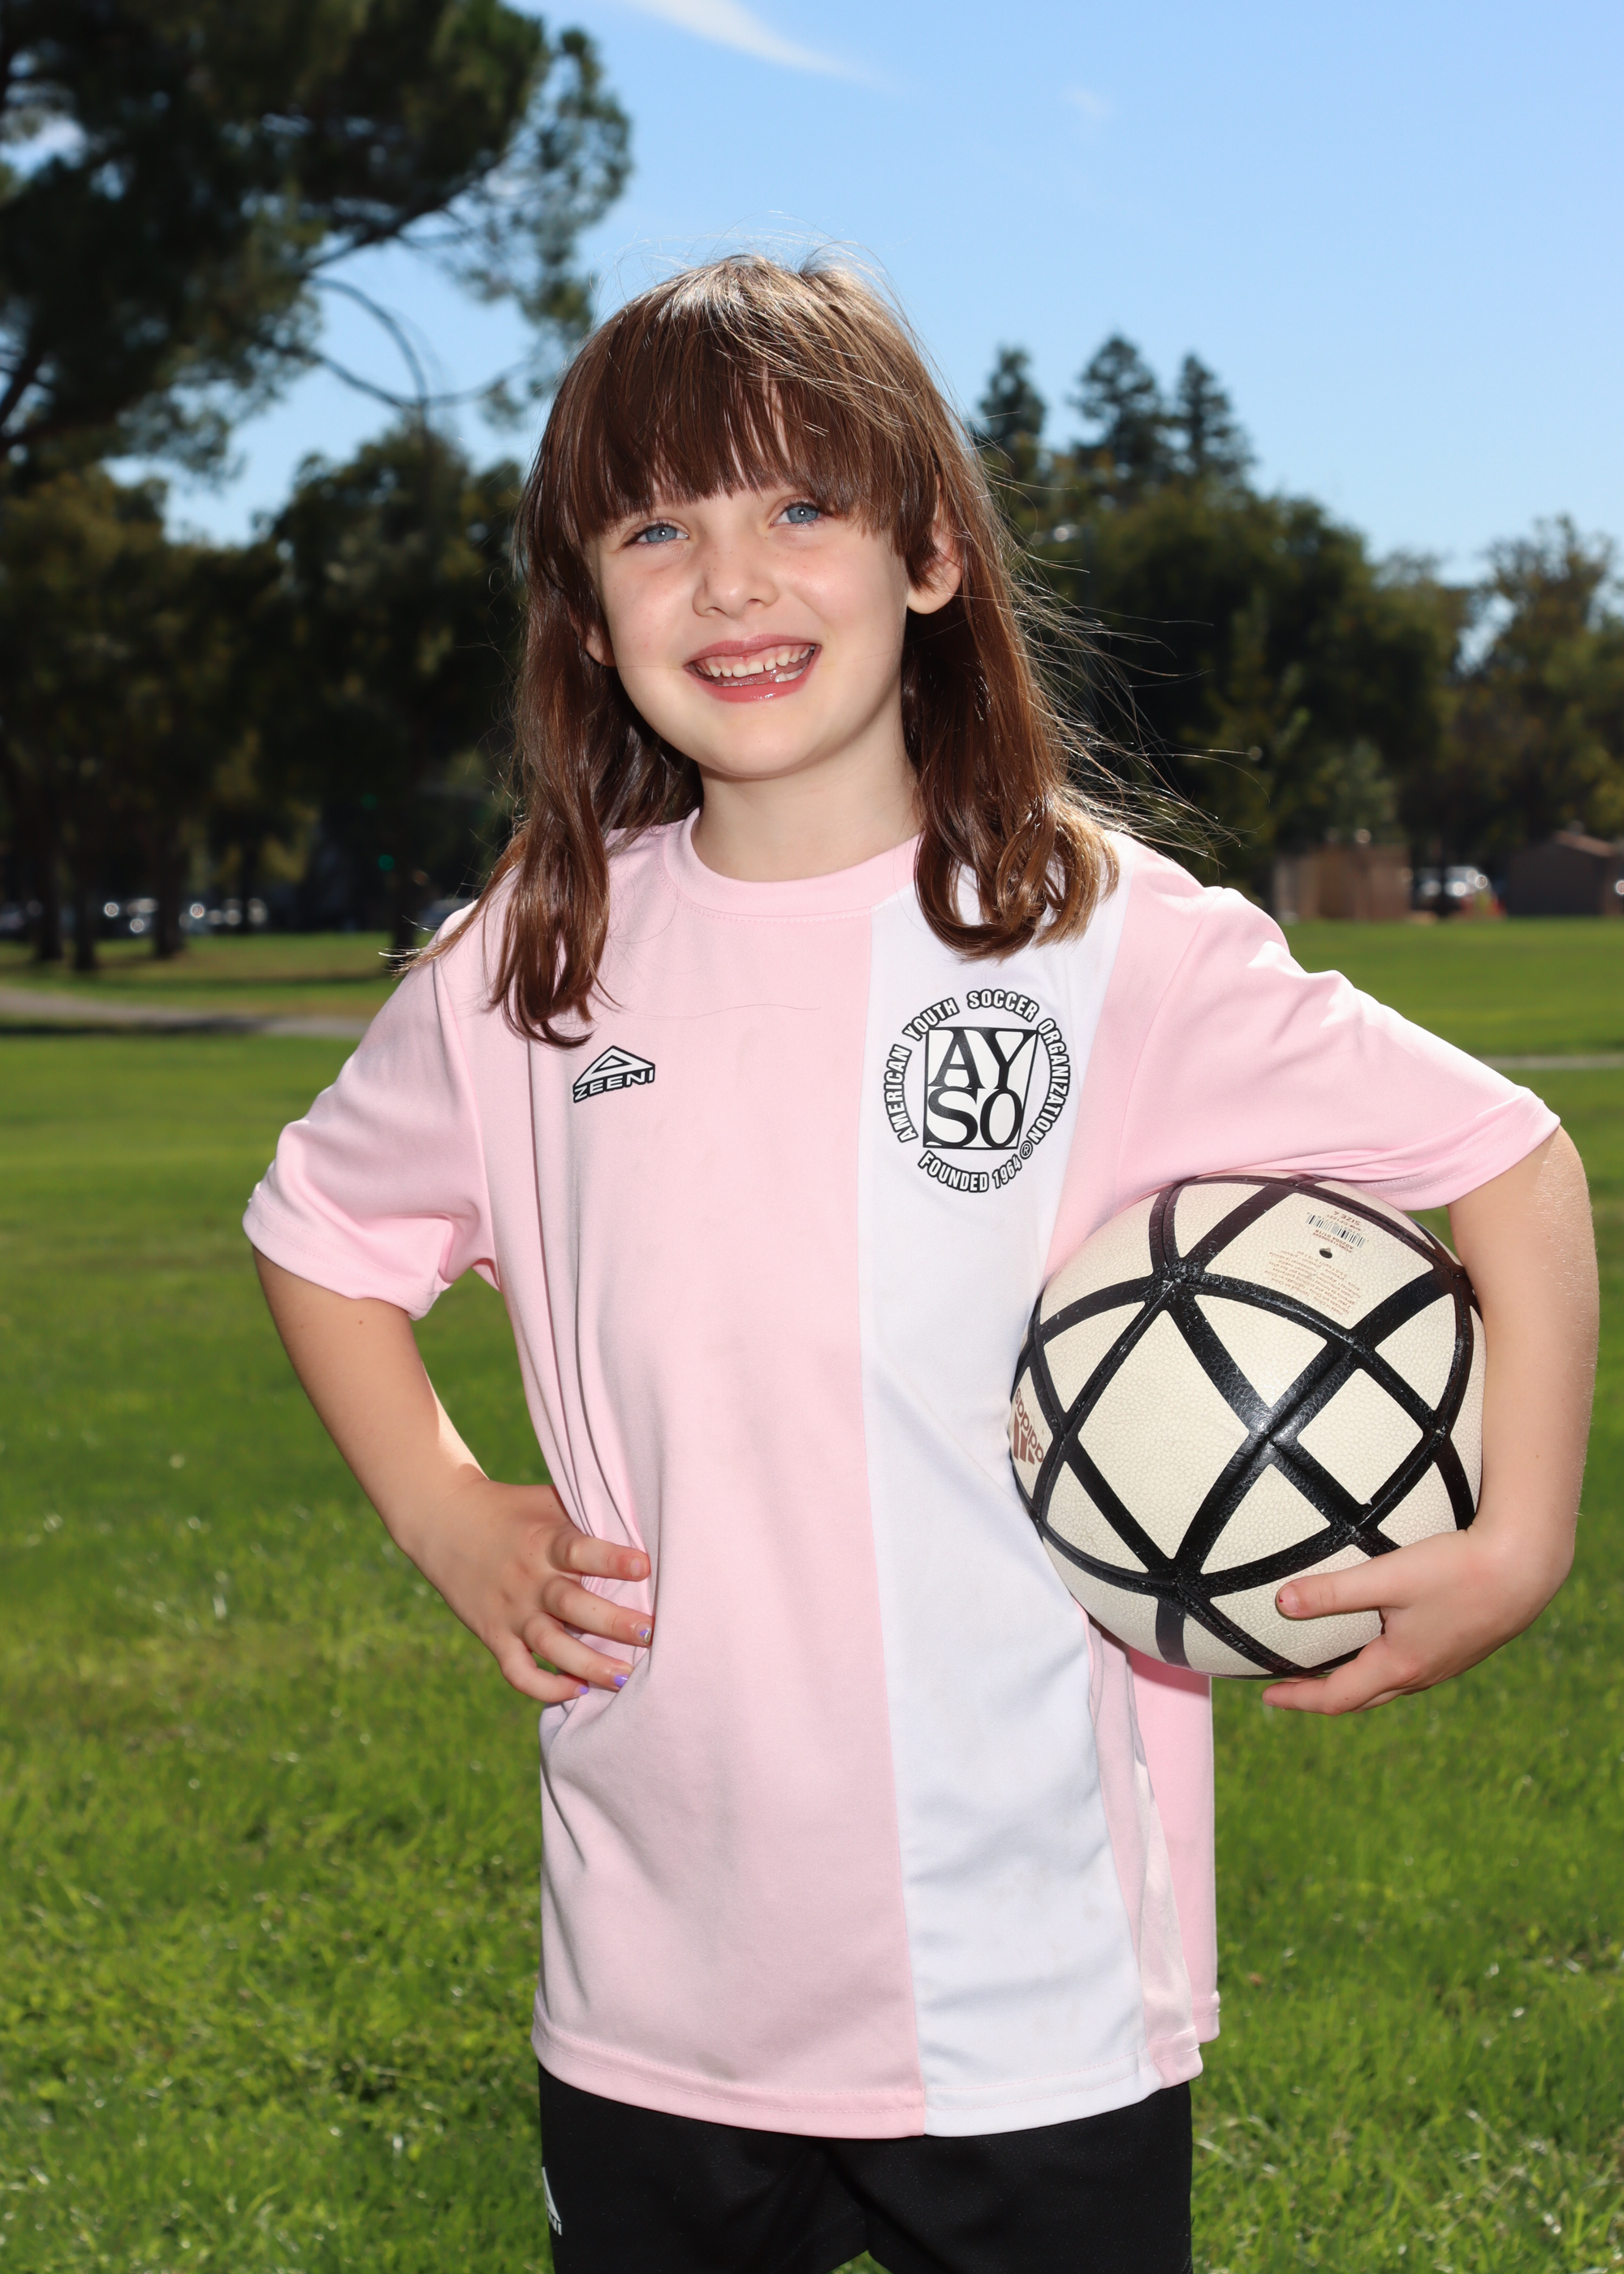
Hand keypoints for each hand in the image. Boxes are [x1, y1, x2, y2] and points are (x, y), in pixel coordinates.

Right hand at [417, 1477, 652, 1707]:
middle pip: (573, 1605)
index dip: (612, 1561)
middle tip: (651, 1634)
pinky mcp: (493, 1634)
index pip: (580, 1551)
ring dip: (589, 1665)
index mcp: (543, 1540)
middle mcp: (528, 1578)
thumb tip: (646, 1523)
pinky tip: (577, 1690)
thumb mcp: (548, 1501)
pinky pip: (518, 1671)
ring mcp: (510, 1610)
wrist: (443, 1520)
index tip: (644, 1568)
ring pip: (551, 1646)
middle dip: (614, 1623)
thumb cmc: (513, 1509)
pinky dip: (545, 1687)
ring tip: (624, 1677)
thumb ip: (587, 1515)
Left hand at [1261, 1517, 1567, 1713]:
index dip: (1299, 1699)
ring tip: (1330, 1667)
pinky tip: (1383, 1643)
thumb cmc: (1456, 1569)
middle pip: (1363, 1699)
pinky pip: (1413, 1669)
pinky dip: (1384, 1667)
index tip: (1268, 1697)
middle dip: (1323, 1696)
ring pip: (1390, 1685)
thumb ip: (1333, 1590)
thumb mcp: (1387, 1575)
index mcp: (1399, 1665)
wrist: (1525, 1569)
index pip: (1337, 1697)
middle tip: (1291, 1689)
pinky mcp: (1462, 1647)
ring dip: (1356, 1683)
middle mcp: (1422, 1674)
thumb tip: (1281, 1601)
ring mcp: (1445, 1664)